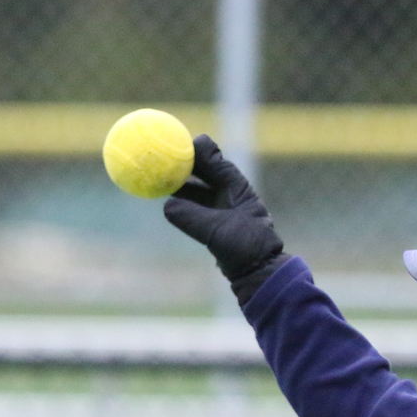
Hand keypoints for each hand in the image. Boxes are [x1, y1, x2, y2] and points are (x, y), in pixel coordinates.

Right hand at [164, 135, 285, 304]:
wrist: (258, 273)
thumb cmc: (246, 249)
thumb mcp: (218, 231)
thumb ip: (193, 217)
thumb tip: (167, 206)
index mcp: (238, 188)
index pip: (216, 161)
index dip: (198, 150)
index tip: (179, 143)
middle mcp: (230, 194)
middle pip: (203, 171)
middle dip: (183, 162)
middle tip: (160, 156)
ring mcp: (222, 208)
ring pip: (196, 188)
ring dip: (179, 182)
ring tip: (157, 176)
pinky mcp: (214, 222)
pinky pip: (194, 206)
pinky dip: (181, 201)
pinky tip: (165, 200)